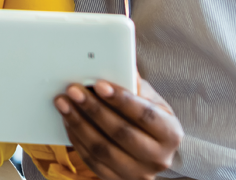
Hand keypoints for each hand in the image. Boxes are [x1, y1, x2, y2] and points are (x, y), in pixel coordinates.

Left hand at [55, 78, 181, 179]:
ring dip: (79, 123)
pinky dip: (77, 139)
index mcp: (170, 134)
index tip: (99, 84)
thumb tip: (121, 66)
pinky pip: (92, 161)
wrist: (150, 153)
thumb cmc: (149, 120)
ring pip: (102, 149)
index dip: (121, 100)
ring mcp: (137, 173)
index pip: (144, 115)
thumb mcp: (152, 102)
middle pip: (121, 133)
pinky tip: (68, 121)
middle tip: (74, 91)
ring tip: (64, 103)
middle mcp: (158, 158)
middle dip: (94, 109)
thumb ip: (137, 87)